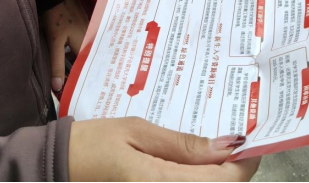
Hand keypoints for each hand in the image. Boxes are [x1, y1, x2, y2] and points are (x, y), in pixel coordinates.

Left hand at [41, 0, 88, 92]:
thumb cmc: (56, 17)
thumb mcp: (54, 43)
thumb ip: (56, 64)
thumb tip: (57, 87)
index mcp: (87, 44)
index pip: (89, 68)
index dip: (86, 81)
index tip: (83, 94)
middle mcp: (92, 38)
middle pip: (90, 60)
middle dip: (87, 74)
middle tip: (83, 89)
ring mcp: (90, 31)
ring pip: (88, 52)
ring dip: (84, 62)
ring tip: (80, 77)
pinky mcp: (86, 25)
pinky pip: (86, 44)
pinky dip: (81, 52)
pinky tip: (75, 58)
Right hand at [69, 118, 260, 181]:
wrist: (57, 168)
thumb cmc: (92, 144)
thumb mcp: (137, 131)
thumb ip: (183, 144)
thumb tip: (229, 145)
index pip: (225, 182)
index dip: (246, 162)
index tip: (251, 140)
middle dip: (233, 170)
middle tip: (232, 141)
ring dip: (216, 177)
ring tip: (213, 150)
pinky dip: (198, 180)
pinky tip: (193, 165)